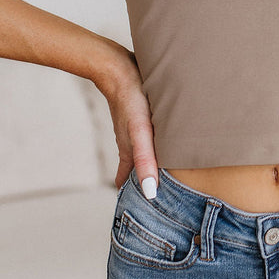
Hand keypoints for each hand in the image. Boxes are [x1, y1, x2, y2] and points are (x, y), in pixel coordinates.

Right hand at [98, 48, 159, 197]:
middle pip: (136, 168)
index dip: (135, 196)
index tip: (139, 212)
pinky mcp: (141, 114)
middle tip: (152, 197)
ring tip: (158, 174)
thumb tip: (151, 193)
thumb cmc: (131, 100)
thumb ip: (145, 161)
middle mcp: (132, 142)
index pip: (128, 181)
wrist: (116, 66)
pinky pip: (146, 135)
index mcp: (131, 151)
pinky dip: (152, 145)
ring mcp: (135, 128)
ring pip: (142, 152)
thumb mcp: (140, 133)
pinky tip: (162, 138)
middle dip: (143, 183)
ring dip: (148, 164)